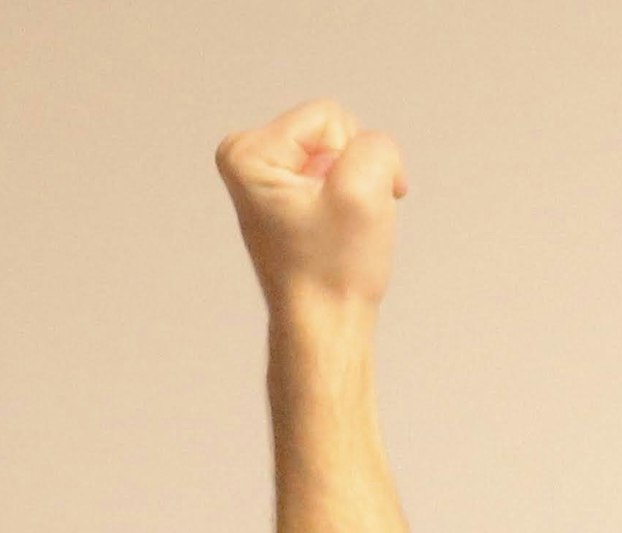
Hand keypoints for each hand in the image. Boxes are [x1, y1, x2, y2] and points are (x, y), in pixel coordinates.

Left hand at [219, 97, 409, 322]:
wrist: (325, 325)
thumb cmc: (335, 269)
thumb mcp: (365, 192)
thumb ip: (377, 145)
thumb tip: (373, 153)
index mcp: (247, 152)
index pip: (332, 118)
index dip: (354, 160)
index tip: (343, 208)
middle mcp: (244, 157)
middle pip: (333, 129)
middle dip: (354, 172)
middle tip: (341, 222)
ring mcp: (264, 175)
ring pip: (340, 152)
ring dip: (355, 188)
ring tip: (338, 230)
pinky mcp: (283, 192)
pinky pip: (335, 172)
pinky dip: (349, 199)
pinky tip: (337, 231)